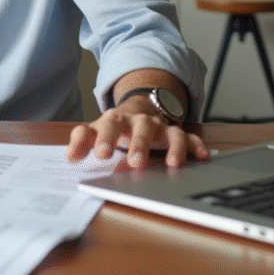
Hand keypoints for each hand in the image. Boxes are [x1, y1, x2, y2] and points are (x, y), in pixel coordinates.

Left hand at [66, 96, 208, 168]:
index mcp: (118, 120)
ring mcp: (161, 127)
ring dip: (173, 147)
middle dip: (139, 144)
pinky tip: (202, 156)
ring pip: (170, 133)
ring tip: (173, 164)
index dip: (106, 138)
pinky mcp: (177, 134)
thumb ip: (83, 140)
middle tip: (135, 163)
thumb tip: (71, 156)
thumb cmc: (116, 127)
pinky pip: (190, 138)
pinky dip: (196, 146)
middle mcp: (141, 121)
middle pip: (142, 128)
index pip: (111, 125)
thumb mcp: (97, 130)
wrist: (140, 110)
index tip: (102, 155)